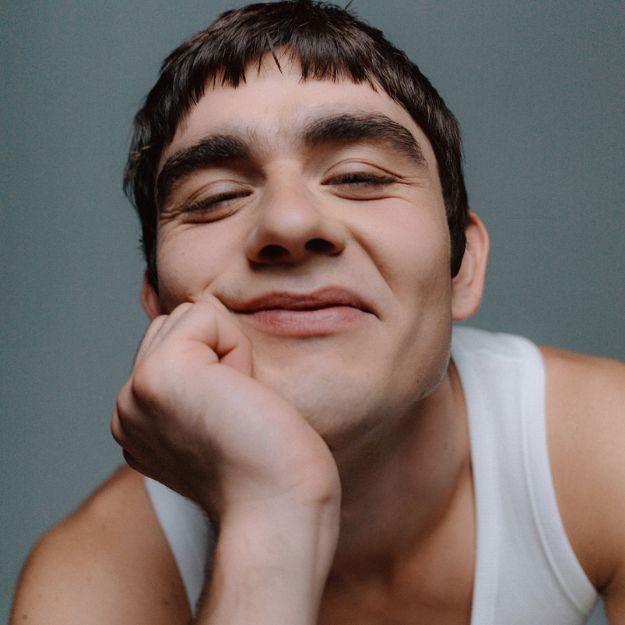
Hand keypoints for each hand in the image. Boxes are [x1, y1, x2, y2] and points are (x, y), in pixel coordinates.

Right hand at [111, 298, 339, 519]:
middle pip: (176, 326)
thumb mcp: (217, 422)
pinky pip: (205, 315)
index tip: (231, 422)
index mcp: (137, 424)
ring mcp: (135, 392)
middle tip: (236, 412)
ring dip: (227, 351)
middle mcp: (127, 410)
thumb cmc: (269, 470)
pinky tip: (239, 394)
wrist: (278, 509)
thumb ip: (195, 385)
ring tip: (236, 406)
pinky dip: (236, 347)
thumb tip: (204, 331)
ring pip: (189, 318)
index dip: (217, 369)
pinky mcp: (160, 374)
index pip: (172, 347)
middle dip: (218, 353)